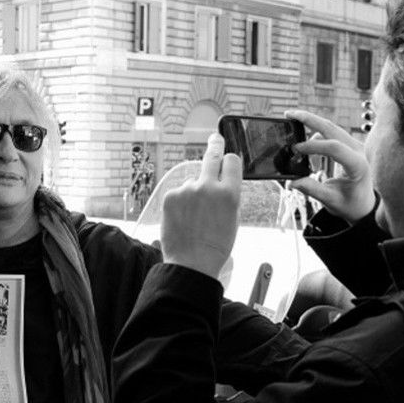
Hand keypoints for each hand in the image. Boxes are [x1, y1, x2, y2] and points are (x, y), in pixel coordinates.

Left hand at [160, 134, 242, 280]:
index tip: (226, 155)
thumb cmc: (215, 246)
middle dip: (215, 145)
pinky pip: (178, 193)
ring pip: (192, 182)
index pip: (231, 161)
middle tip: (214, 139)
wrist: (191, 263)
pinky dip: (180, 203)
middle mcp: (208, 187)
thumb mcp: (233, 218)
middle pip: (211, 156)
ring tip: (193, 218)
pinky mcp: (170, 196)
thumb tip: (224, 179)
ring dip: (193, 193)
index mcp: (230, 194)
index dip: (230, 160)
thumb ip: (228, 195)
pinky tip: (183, 219)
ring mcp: (187, 190)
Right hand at [284, 110, 376, 224]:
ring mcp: (355, 145)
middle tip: (290, 114)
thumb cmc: (350, 204)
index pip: (335, 148)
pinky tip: (307, 145)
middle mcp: (359, 151)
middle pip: (332, 128)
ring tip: (294, 124)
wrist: (363, 205)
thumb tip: (292, 182)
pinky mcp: (350, 145)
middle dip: (310, 119)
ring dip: (312, 123)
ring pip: (331, 127)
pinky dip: (317, 135)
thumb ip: (312, 189)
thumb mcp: (330, 200)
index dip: (313, 146)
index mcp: (358, 165)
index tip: (296, 149)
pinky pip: (332, 134)